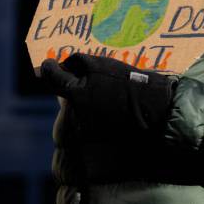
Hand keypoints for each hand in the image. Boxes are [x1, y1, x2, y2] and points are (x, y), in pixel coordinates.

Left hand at [40, 53, 176, 140]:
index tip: (49, 64)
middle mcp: (75, 113)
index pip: (51, 78)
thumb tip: (62, 66)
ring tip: (108, 98)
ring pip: (76, 109)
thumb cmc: (129, 85)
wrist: (154, 114)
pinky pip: (87, 122)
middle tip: (95, 83)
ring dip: (85, 103)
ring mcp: (84, 129)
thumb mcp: (102, 65)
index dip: (49, 68)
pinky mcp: (93, 139)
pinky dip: (94, 116)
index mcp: (75, 93)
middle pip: (66, 95)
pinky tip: (111, 111)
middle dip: (74, 87)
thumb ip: (77, 64)